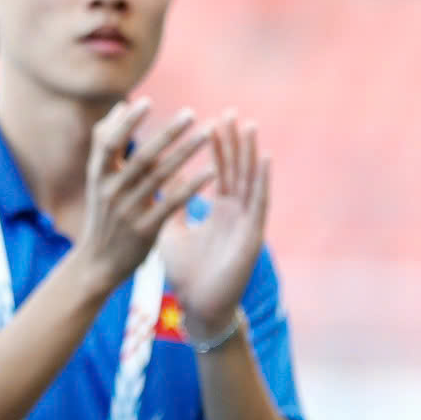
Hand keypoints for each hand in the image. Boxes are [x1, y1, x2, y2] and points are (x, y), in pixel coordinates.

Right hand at [62, 99, 213, 289]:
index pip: (107, 141)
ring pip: (161, 176)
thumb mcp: (97, 179)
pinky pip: (173, 202)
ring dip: (187, 152)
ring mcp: (127, 211)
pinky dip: (192, 185)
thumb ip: (107, 144)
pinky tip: (212, 171)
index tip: (147, 101)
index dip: (126, 121)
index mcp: (97, 174)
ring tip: (209, 134)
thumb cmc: (103, 214)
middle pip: (142, 156)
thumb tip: (120, 107)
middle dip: (168, 133)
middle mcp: (110, 190)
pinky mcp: (145, 230)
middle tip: (192, 113)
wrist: (97, 263)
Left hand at [159, 115, 269, 339]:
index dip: (218, 146)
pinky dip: (262, 180)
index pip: (220, 171)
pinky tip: (264, 159)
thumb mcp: (172, 232)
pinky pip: (259, 203)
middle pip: (237, 170)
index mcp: (220, 211)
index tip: (214, 119)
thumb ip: (170, 206)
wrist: (199, 307)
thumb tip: (157, 181)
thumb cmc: (187, 273)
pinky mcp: (253, 235)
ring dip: (250, 154)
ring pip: (250, 181)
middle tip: (231, 112)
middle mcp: (237, 212)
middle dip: (235, 142)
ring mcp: (247, 222)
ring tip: (248, 126)